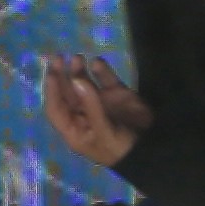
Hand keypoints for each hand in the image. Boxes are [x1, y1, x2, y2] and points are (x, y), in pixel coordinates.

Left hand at [38, 51, 150, 166]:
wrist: (153, 147)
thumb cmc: (120, 147)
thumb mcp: (104, 131)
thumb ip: (91, 105)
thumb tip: (76, 79)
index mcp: (74, 129)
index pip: (56, 109)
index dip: (51, 92)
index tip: (52, 74)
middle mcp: (83, 113)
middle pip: (66, 93)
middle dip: (61, 76)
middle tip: (58, 58)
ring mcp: (99, 102)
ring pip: (83, 83)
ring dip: (78, 71)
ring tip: (78, 58)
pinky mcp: (115, 94)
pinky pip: (104, 79)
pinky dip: (100, 70)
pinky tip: (98, 62)